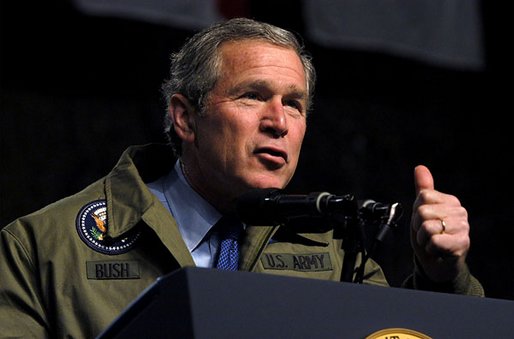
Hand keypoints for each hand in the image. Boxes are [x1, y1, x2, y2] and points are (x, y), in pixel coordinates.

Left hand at [410, 165, 469, 282]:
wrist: (438, 263)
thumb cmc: (430, 235)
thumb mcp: (422, 210)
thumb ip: (423, 189)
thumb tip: (420, 168)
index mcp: (450, 201)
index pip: (422, 197)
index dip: (416, 212)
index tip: (423, 222)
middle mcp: (460, 212)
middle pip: (422, 212)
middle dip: (418, 227)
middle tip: (428, 234)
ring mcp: (463, 227)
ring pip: (427, 227)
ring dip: (424, 239)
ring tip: (432, 242)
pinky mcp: (462, 243)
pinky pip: (434, 241)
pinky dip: (430, 248)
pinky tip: (438, 250)